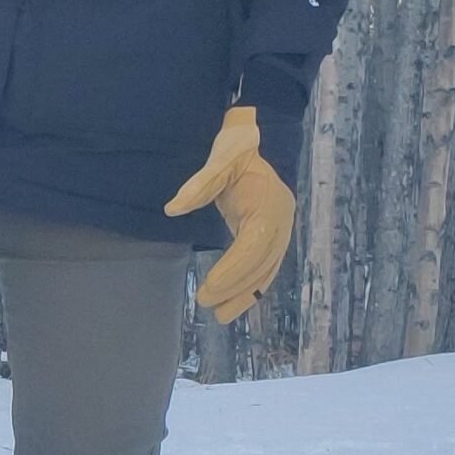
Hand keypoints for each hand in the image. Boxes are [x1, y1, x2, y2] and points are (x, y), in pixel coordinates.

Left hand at [163, 105, 295, 325]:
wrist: (256, 137)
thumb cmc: (237, 147)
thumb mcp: (220, 158)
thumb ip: (199, 184)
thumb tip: (172, 209)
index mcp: (271, 203)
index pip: (254, 245)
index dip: (233, 269)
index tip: (210, 287)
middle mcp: (282, 220)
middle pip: (262, 263)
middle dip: (236, 286)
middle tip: (206, 302)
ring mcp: (281, 230)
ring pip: (266, 270)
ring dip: (245, 295)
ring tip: (220, 317)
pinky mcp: (273, 236)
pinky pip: (265, 268)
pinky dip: (251, 288)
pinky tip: (234, 305)